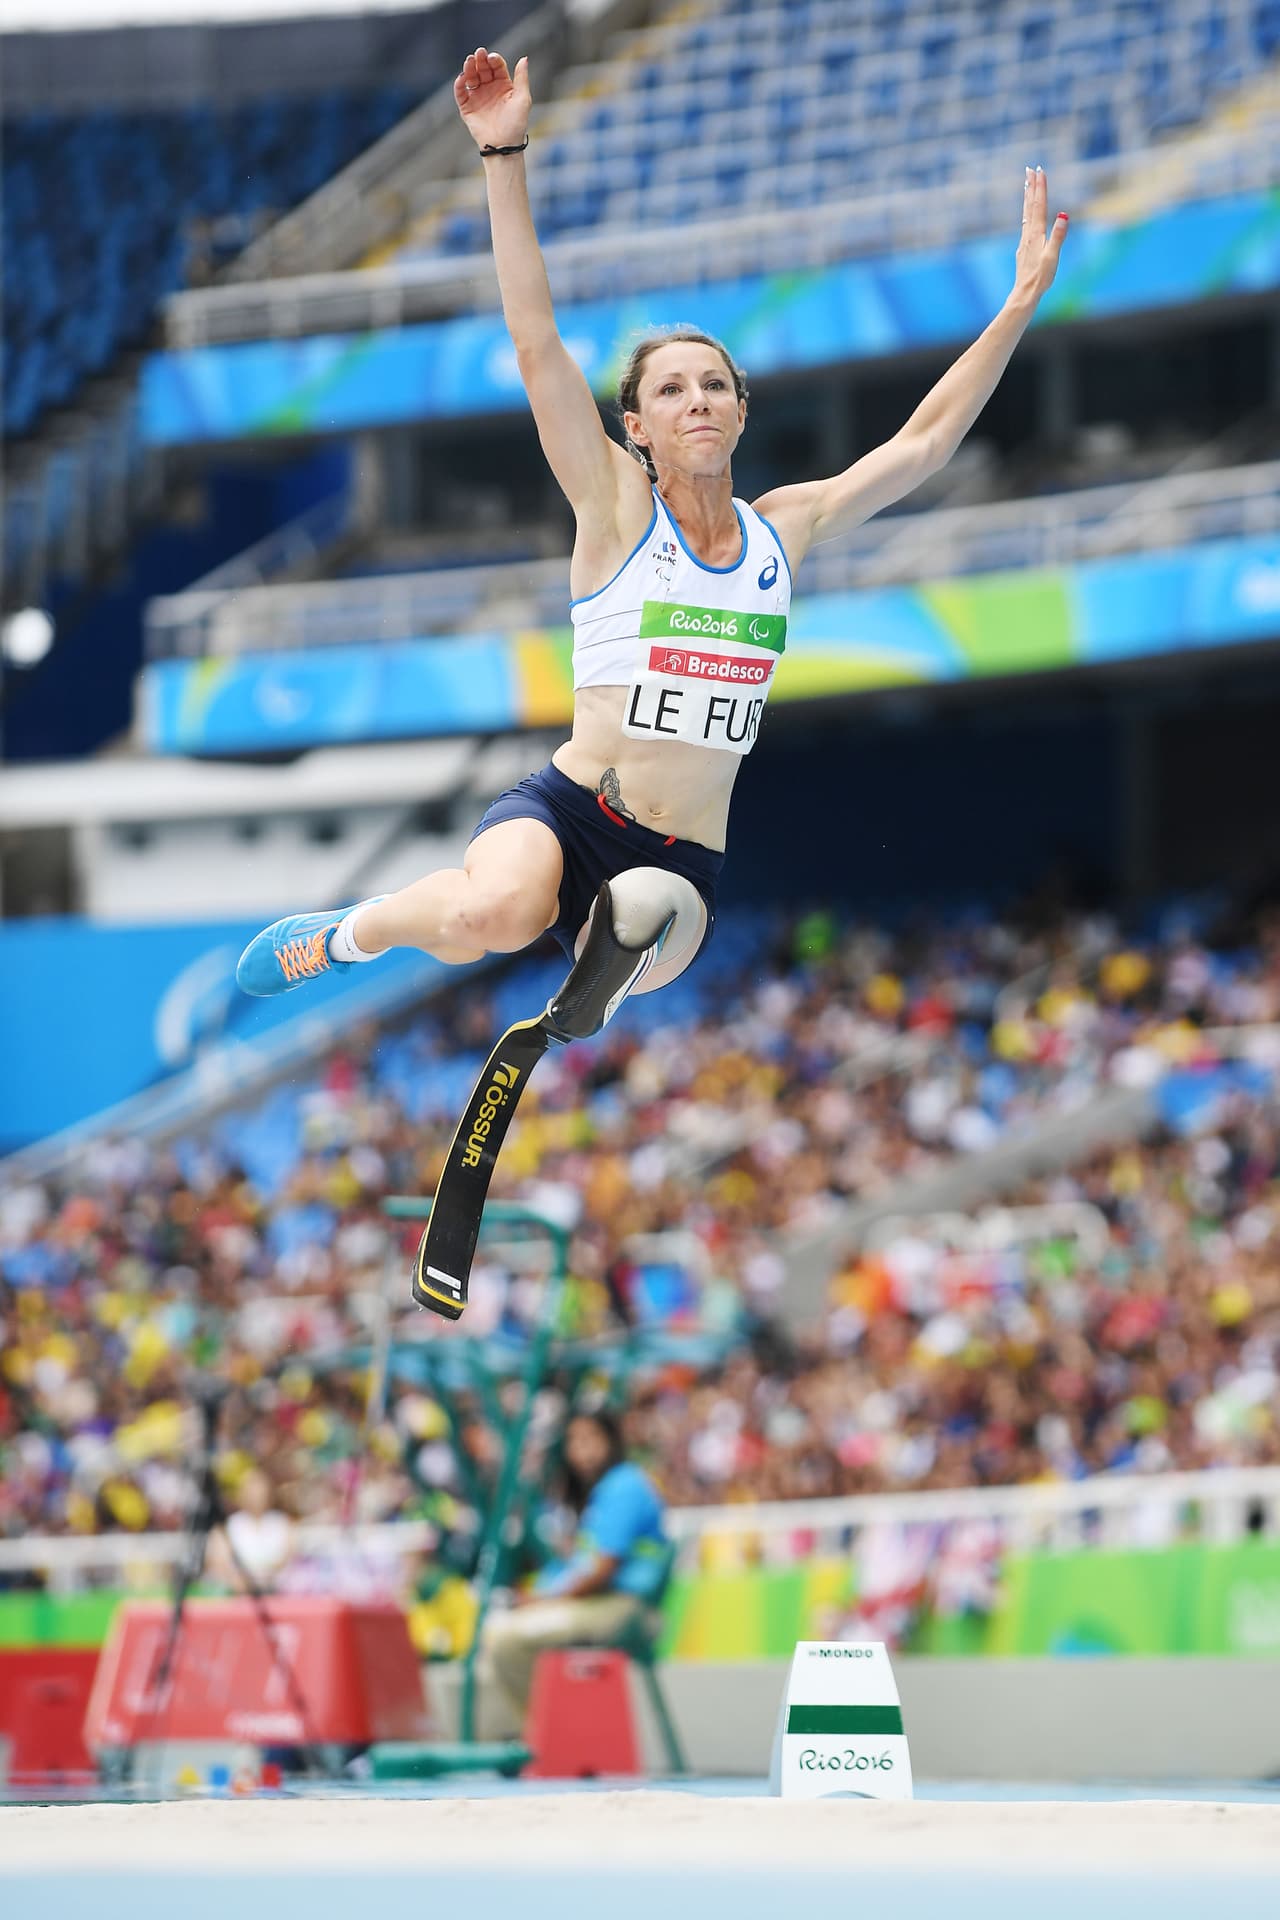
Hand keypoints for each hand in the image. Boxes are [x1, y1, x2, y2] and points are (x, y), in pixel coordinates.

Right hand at [454, 46, 529, 149]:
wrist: (504, 145)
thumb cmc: (516, 124)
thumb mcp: (523, 99)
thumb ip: (522, 78)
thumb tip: (524, 58)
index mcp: (503, 85)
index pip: (496, 66)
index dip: (494, 60)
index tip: (492, 58)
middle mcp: (490, 89)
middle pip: (483, 69)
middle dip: (480, 60)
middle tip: (479, 54)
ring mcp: (478, 97)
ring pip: (471, 78)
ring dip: (469, 68)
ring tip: (469, 61)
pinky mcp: (467, 108)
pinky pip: (461, 93)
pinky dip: (459, 85)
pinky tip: (462, 78)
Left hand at [1012, 166, 1067, 305]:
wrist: (1024, 294)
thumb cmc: (1040, 278)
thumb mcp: (1052, 257)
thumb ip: (1058, 236)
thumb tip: (1063, 215)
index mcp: (1036, 234)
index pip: (1039, 206)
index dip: (1040, 188)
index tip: (1040, 171)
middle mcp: (1028, 235)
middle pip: (1030, 206)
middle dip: (1031, 187)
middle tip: (1030, 169)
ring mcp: (1024, 241)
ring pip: (1026, 214)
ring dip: (1028, 197)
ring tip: (1027, 184)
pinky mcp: (1024, 249)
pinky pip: (1025, 224)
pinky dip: (1027, 212)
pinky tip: (1027, 213)